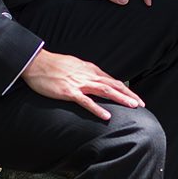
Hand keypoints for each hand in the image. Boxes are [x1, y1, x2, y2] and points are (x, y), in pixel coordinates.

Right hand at [22, 47, 143, 120]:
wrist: (35, 62)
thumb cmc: (52, 65)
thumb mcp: (73, 65)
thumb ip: (84, 72)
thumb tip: (93, 79)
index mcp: (89, 69)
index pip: (111, 80)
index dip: (124, 89)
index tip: (135, 97)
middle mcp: (87, 75)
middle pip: (112, 85)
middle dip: (128, 94)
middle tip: (141, 104)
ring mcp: (78, 83)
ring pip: (105, 91)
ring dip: (120, 98)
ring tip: (132, 106)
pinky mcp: (68, 92)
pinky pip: (86, 102)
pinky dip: (97, 109)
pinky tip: (107, 116)